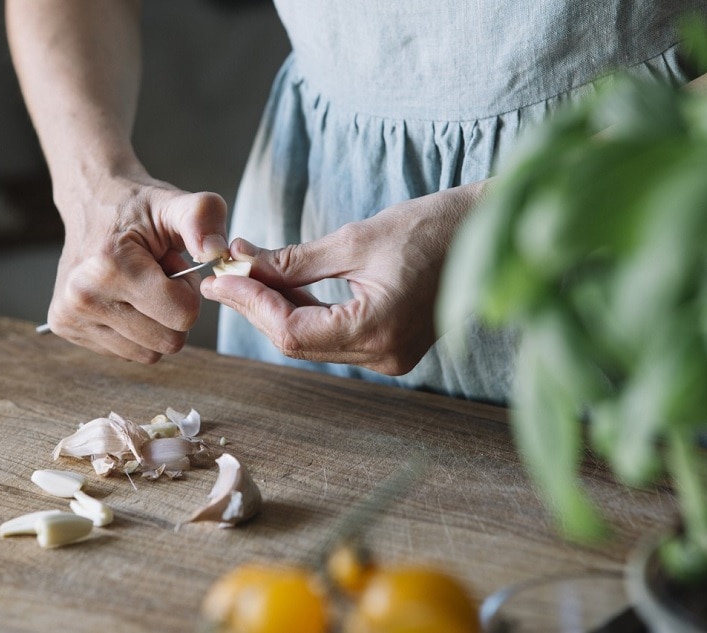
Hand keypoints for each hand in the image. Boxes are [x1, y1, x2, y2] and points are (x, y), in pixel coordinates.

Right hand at [47, 170, 228, 362]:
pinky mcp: (65, 328)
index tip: (172, 265)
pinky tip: (124, 297)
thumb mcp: (176, 204)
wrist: (90, 202)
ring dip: (155, 323)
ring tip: (140, 285)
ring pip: (149, 354)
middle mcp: (81, 297)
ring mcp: (70, 316)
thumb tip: (217, 252)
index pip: (183, 315)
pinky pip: (127, 353)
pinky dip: (135, 330)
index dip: (189, 290)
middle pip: (169, 341)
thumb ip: (203, 219)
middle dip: (174, 310)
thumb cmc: (137, 208)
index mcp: (109, 267)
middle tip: (157, 276)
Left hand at [202, 187, 476, 374]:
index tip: (220, 276)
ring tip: (246, 273)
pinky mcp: (390, 345)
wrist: (486, 232)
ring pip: (311, 341)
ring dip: (276, 308)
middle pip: (296, 341)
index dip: (250, 304)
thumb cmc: (431, 227)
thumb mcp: (355, 239)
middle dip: (257, 306)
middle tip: (225, 272)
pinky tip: (282, 285)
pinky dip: (304, 311)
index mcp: (377, 331)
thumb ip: (294, 261)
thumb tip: (243, 265)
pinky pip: (333, 336)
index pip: (290, 331)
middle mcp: (383, 356)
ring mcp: (389, 356)